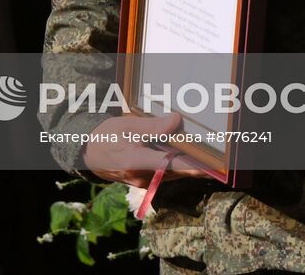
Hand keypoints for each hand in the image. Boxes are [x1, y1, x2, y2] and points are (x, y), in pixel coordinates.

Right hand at [81, 112, 207, 186]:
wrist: (88, 153)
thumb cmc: (106, 136)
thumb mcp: (127, 125)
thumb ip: (153, 126)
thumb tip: (176, 121)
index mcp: (136, 162)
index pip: (169, 165)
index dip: (191, 167)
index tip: (210, 168)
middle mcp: (142, 177)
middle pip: (175, 171)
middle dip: (195, 165)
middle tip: (217, 161)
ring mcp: (143, 182)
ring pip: (171, 174)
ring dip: (185, 166)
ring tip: (204, 157)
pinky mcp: (144, 183)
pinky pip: (164, 175)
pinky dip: (174, 166)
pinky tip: (181, 156)